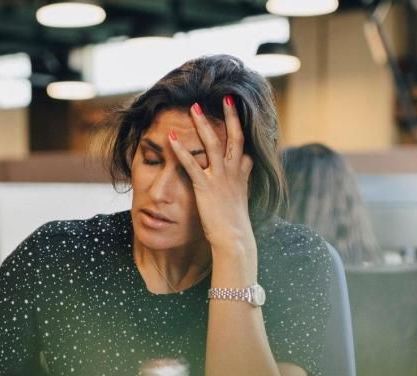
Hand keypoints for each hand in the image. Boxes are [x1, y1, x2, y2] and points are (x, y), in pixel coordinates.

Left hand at [169, 97, 254, 254]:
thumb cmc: (235, 224)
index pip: (245, 146)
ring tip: (194, 107)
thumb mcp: (240, 199)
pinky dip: (180, 150)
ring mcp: (220, 178)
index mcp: (242, 175)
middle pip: (235, 137)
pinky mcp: (205, 187)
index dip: (243, 127)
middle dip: (231, 116)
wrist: (235, 239)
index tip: (239, 111)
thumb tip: (243, 173)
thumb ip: (240, 183)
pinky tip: (171, 138)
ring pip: (213, 144)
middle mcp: (234, 172)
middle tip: (226, 97)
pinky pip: (191, 164)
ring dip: (203, 124)